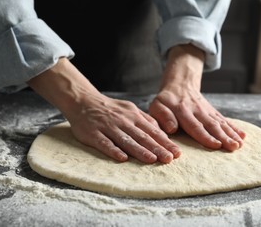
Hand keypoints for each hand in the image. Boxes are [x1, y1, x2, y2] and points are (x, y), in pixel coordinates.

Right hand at [66, 93, 180, 163]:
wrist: (83, 101)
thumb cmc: (110, 109)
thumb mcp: (131, 110)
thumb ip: (146, 120)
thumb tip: (162, 132)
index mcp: (134, 116)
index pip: (153, 131)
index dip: (165, 142)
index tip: (177, 152)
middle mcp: (123, 121)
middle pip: (142, 137)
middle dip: (157, 148)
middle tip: (170, 159)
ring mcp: (108, 127)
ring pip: (126, 140)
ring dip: (139, 150)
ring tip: (152, 160)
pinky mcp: (93, 134)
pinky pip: (104, 143)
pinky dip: (113, 150)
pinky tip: (122, 158)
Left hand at [149, 44, 245, 150]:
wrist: (180, 85)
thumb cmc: (166, 101)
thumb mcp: (157, 106)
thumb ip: (163, 116)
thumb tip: (171, 128)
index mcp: (182, 111)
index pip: (195, 126)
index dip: (205, 136)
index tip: (216, 145)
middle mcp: (198, 111)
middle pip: (212, 125)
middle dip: (223, 136)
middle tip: (234, 146)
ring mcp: (208, 111)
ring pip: (221, 123)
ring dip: (231, 134)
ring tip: (240, 144)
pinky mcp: (214, 112)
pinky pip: (225, 120)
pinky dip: (234, 128)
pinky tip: (243, 136)